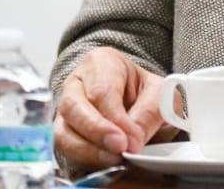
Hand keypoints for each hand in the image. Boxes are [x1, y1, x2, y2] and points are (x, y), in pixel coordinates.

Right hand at [54, 47, 171, 170]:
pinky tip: (105, 162)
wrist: (139, 102)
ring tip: (115, 159)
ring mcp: (66, 109)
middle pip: (74, 107)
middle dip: (97, 132)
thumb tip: (133, 141)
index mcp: (102, 62)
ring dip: (88, 150)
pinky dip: (84, 158)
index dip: (115, 118)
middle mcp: (77, 83)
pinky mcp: (63, 133)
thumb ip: (150, 113)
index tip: (129, 140)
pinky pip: (65, 148)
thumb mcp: (160, 94)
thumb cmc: (145, 93)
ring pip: (64, 131)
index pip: (101, 91)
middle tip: (120, 149)